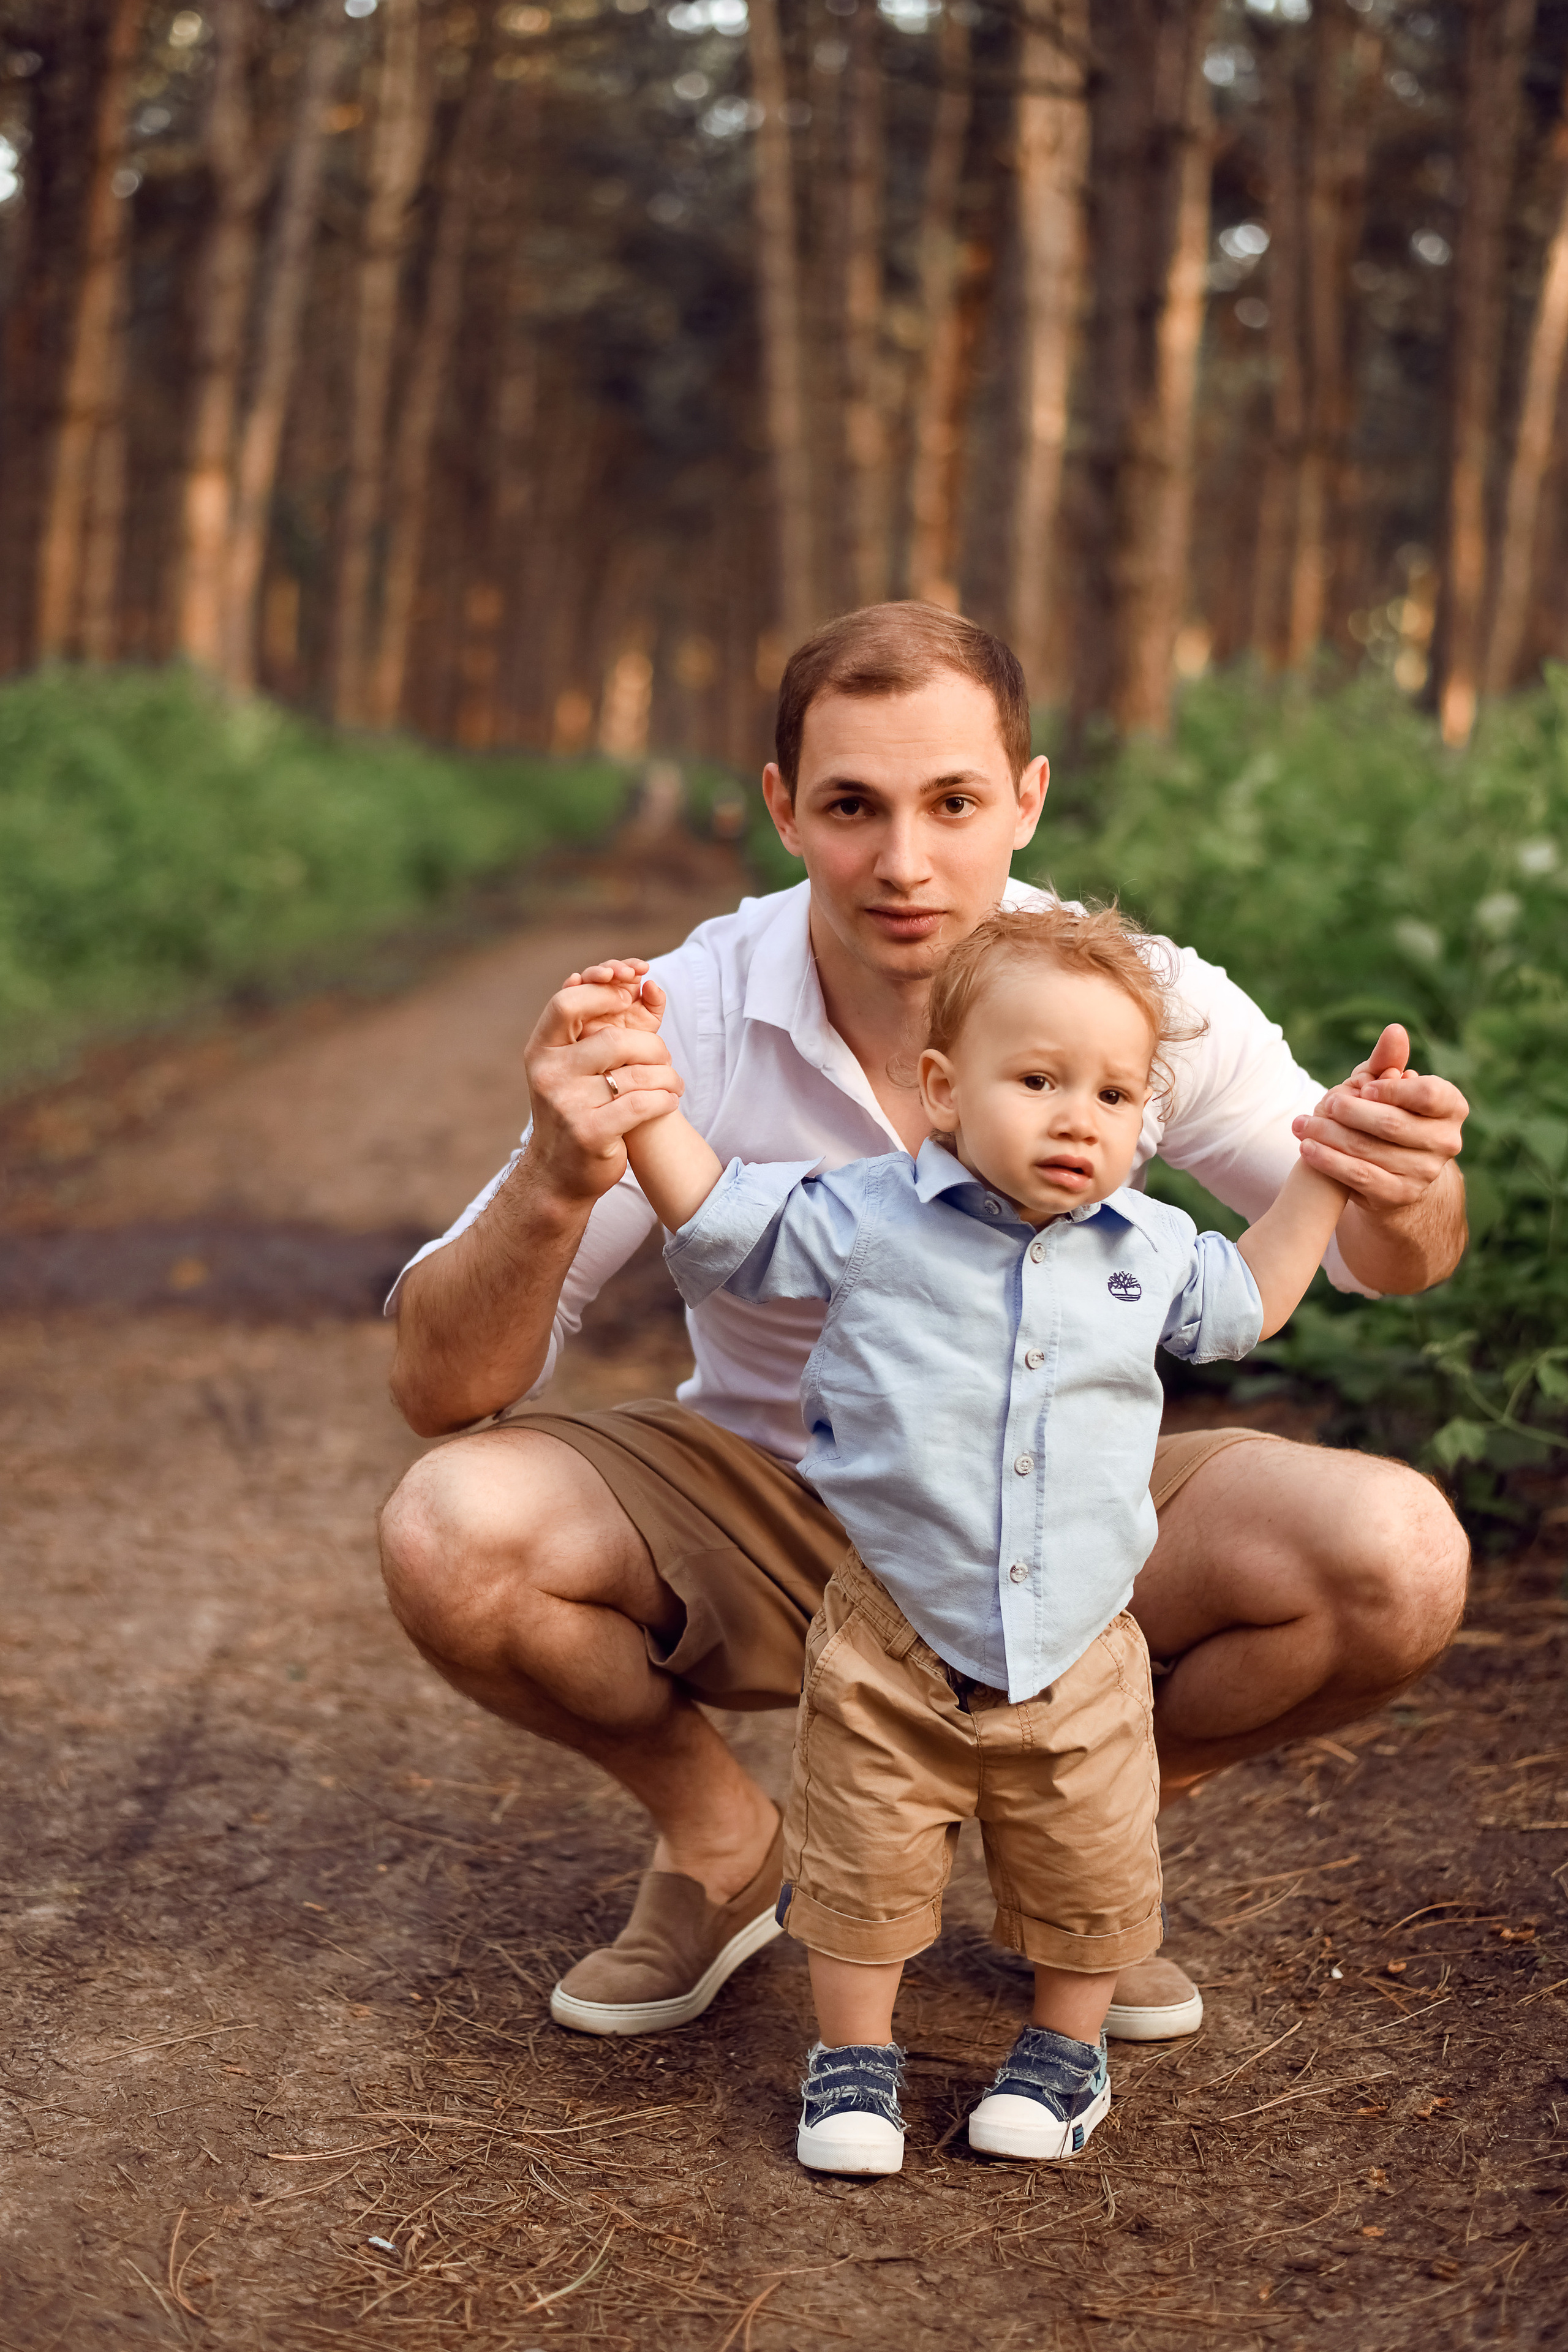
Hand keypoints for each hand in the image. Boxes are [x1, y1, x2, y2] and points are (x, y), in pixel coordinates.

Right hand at [523, 959, 682, 1205]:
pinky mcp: (589, 1133)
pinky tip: (669, 1102)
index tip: (633, 990)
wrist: (558, 1173)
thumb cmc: (578, 1107)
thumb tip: (645, 982)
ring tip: (674, 1085)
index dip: (604, 991)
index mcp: (541, 1050)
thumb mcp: (577, 1064)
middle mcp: (548, 1074)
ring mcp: (566, 1105)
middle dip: (653, 1046)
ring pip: (636, 1074)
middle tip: (665, 1058)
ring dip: (667, 1077)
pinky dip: (664, 1100)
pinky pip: (642, 1104)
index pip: (567, 1002)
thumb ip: (603, 1023)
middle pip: (614, 1038)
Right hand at [564, 959, 666, 1038]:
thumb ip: (655, 1002)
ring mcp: (586, 1000)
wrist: (619, 1067)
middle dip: (615, 967)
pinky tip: (575, 980)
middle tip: (626, 973)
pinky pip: (567, 994)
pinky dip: (570, 984)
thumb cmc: (634, 1043)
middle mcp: (603, 992)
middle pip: (604, 970)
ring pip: (586, 978)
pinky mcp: (571, 1011)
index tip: (643, 968)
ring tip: (607, 975)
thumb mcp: (649, 1022)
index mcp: (622, 990)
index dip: (632, 965)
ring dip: (596, 972)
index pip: (624, 970)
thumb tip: (651, 983)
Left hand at [1291, 1023, 1467, 1213]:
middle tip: (1323, 1101)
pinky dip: (1329, 1161)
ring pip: (1369, 1149)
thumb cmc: (1388, 1115)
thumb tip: (1394, 1030)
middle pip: (1392, 1123)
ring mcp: (1426, 1172)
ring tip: (1302, 1123)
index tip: (1362, 1086)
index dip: (1392, 1089)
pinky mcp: (1400, 1195)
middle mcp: (1447, 1142)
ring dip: (1329, 1135)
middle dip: (1351, 1111)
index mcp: (1453, 1107)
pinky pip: (1359, 1176)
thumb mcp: (1387, 1087)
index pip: (1427, 1094)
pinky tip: (1306, 1148)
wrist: (1391, 1171)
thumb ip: (1388, 1060)